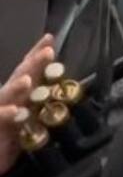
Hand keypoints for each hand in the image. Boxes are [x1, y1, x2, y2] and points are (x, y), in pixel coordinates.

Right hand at [1, 34, 55, 176]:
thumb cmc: (8, 138)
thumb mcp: (30, 119)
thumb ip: (42, 105)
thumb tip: (62, 94)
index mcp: (19, 94)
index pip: (28, 70)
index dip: (36, 54)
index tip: (50, 39)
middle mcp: (9, 98)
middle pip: (21, 77)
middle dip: (34, 63)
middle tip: (48, 52)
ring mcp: (0, 110)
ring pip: (8, 95)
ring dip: (18, 87)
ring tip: (28, 80)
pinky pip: (0, 119)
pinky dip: (7, 115)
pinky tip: (18, 111)